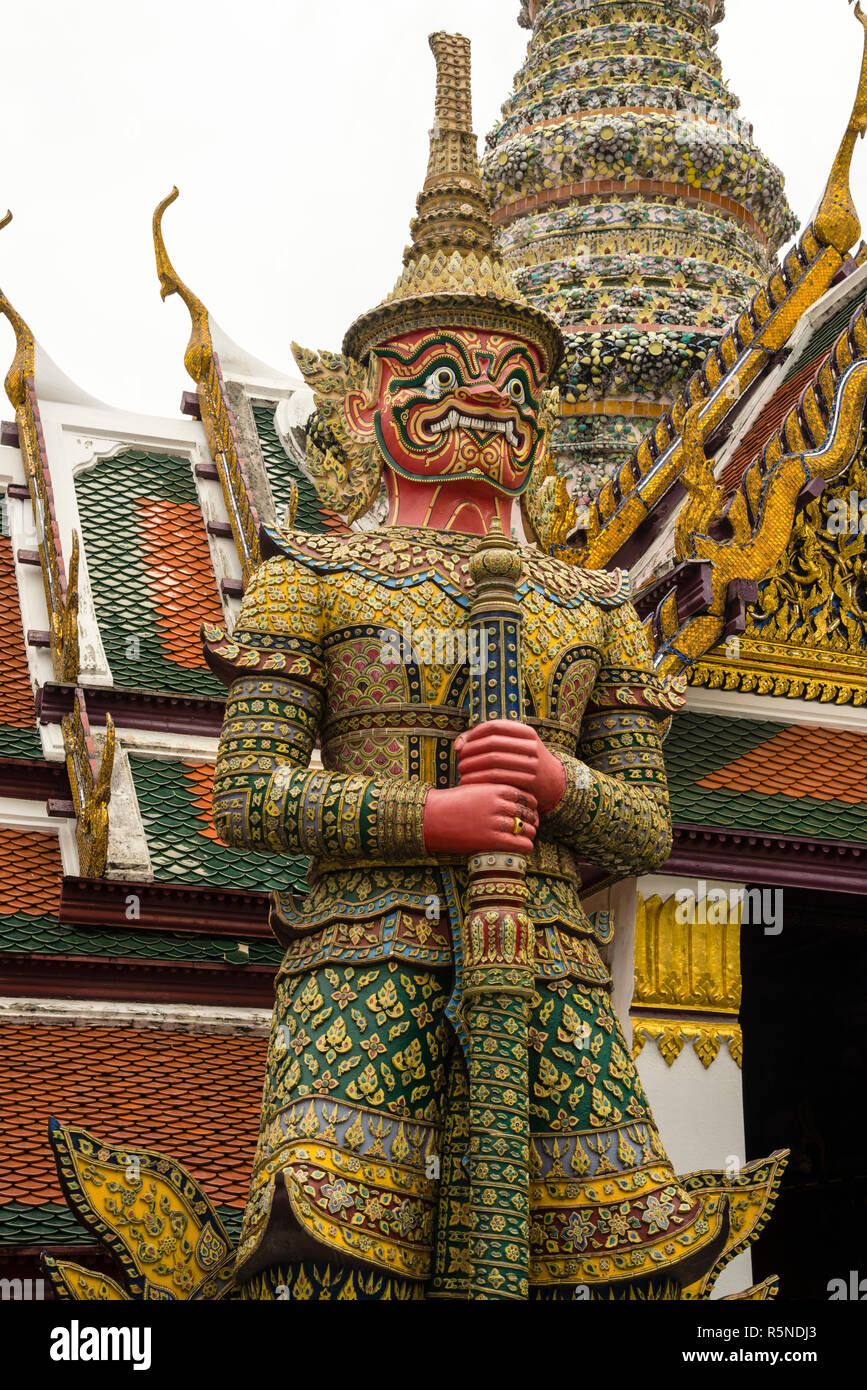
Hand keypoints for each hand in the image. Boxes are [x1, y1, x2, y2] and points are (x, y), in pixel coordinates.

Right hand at [423, 784, 537, 855]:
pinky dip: (526, 846)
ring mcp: (495, 822)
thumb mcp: (476, 788)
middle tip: (531, 825)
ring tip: (527, 837)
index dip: (531, 805)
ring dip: (530, 834)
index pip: (526, 796)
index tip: (530, 810)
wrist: (432, 817)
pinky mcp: (491, 840)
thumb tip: (513, 799)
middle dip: (532, 820)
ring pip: (527, 829)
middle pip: (528, 812)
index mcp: (496, 788)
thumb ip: (494, 791)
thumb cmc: (452, 802)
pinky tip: (524, 847)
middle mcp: (498, 804)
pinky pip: (520, 844)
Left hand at [454, 720, 566, 812]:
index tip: (463, 746)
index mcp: (526, 732)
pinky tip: (469, 783)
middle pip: (492, 744)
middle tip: (459, 761)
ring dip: (472, 766)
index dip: (474, 735)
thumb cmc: (521, 760)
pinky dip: (479, 780)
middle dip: (471, 752)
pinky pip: (498, 778)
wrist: (551, 781)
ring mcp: (532, 763)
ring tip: (461, 772)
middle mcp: (531, 745)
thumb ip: (482, 741)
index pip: (494, 726)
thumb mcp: (510, 745)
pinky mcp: (529, 781)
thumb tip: (458, 746)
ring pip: (494, 761)